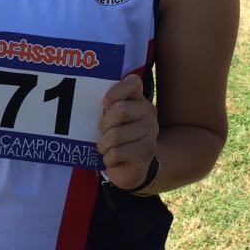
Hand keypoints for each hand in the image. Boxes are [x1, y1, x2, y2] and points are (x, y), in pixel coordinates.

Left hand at [97, 74, 158, 189]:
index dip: (116, 91)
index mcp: (138, 99)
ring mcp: (150, 132)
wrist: (132, 166)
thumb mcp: (112, 119)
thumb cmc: (116, 137)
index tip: (105, 103)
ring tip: (105, 148)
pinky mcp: (146, 151)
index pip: (133, 82)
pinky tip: (112, 159)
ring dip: (103, 145)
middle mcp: (148, 112)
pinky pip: (116, 153)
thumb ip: (108, 107)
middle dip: (104, 124)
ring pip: (115, 135)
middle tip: (103, 133)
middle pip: (120, 109)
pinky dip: (108, 158)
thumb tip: (99, 105)